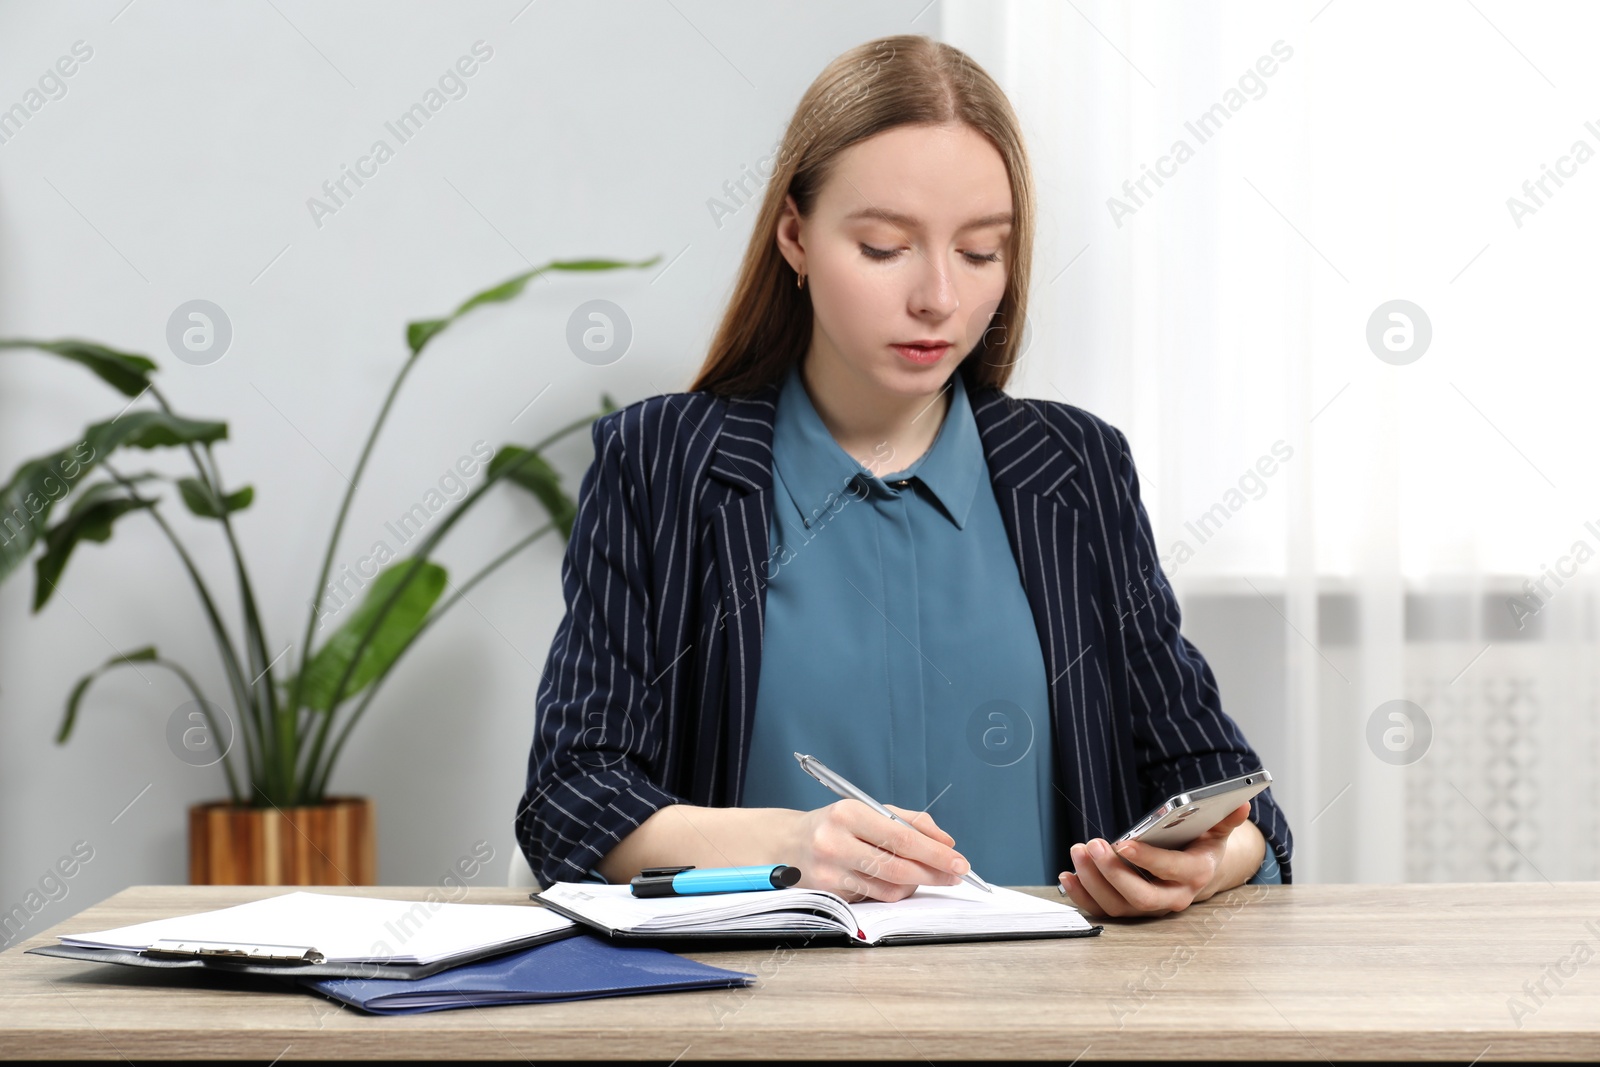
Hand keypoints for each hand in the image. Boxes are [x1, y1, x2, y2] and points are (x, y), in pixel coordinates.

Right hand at [785, 800, 969, 901]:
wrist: (787, 843)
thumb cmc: (835, 824)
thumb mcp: (867, 810)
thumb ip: (909, 822)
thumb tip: (946, 842)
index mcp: (848, 814)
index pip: (901, 837)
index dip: (935, 852)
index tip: (959, 861)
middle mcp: (835, 843)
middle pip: (898, 867)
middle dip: (933, 873)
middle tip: (955, 874)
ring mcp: (829, 872)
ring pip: (888, 888)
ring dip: (915, 884)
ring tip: (927, 875)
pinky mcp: (828, 894)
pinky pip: (874, 897)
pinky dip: (893, 891)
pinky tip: (898, 881)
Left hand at [1057, 803, 1256, 917]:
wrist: (1196, 872)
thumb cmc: (1201, 847)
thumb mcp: (1217, 830)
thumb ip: (1226, 818)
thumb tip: (1240, 803)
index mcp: (1194, 875)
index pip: (1170, 871)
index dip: (1147, 859)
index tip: (1123, 842)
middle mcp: (1172, 898)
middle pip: (1140, 896)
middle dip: (1113, 872)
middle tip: (1092, 845)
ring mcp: (1148, 907)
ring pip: (1118, 905)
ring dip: (1093, 881)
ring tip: (1079, 851)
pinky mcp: (1128, 908)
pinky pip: (1102, 909)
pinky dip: (1082, 895)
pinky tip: (1068, 874)